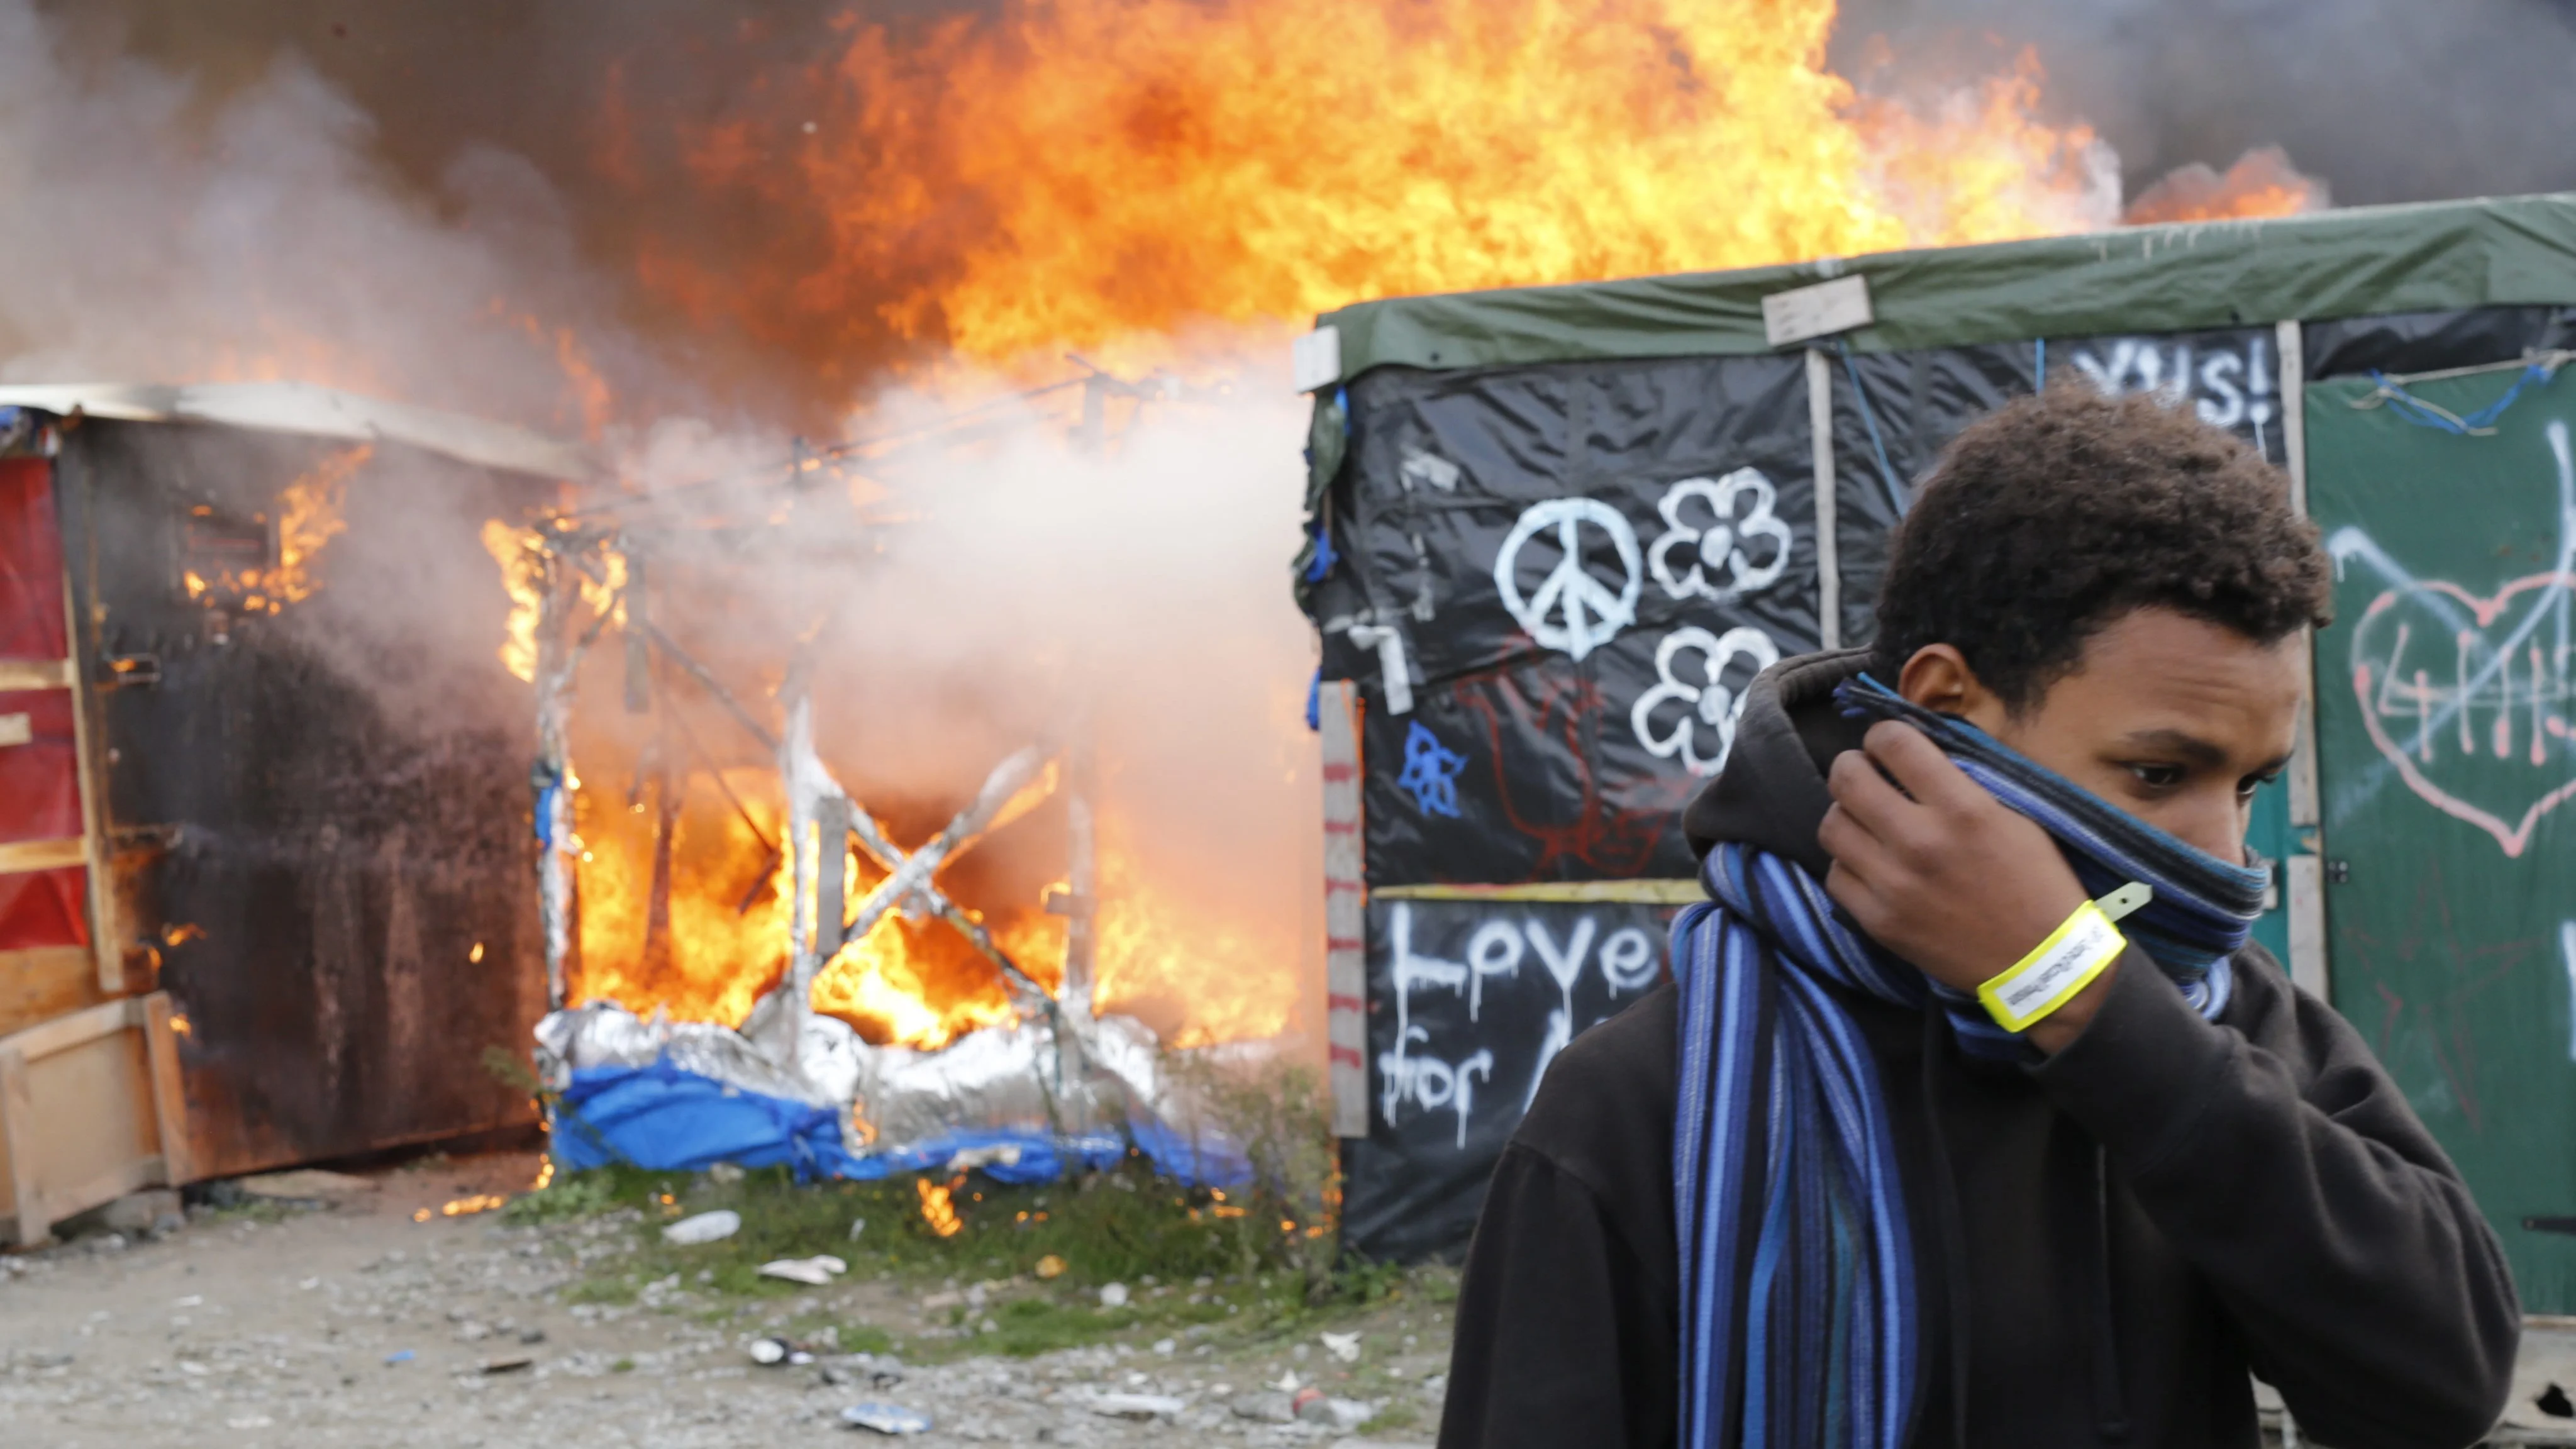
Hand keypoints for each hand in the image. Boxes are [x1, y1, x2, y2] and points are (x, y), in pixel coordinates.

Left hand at [1818, 720, 2112, 1052]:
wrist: (2043, 965)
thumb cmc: (2037, 885)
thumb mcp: (2016, 818)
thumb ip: (1963, 782)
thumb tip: (1917, 753)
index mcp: (1963, 808)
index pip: (1894, 743)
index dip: (1883, 734)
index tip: (1886, 743)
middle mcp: (1920, 841)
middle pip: (1847, 778)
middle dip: (1851, 765)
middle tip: (1863, 771)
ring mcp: (1893, 884)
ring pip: (1831, 825)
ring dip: (1845, 814)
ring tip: (1864, 818)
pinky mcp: (1878, 921)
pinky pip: (1835, 875)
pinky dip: (1848, 863)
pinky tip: (1869, 863)